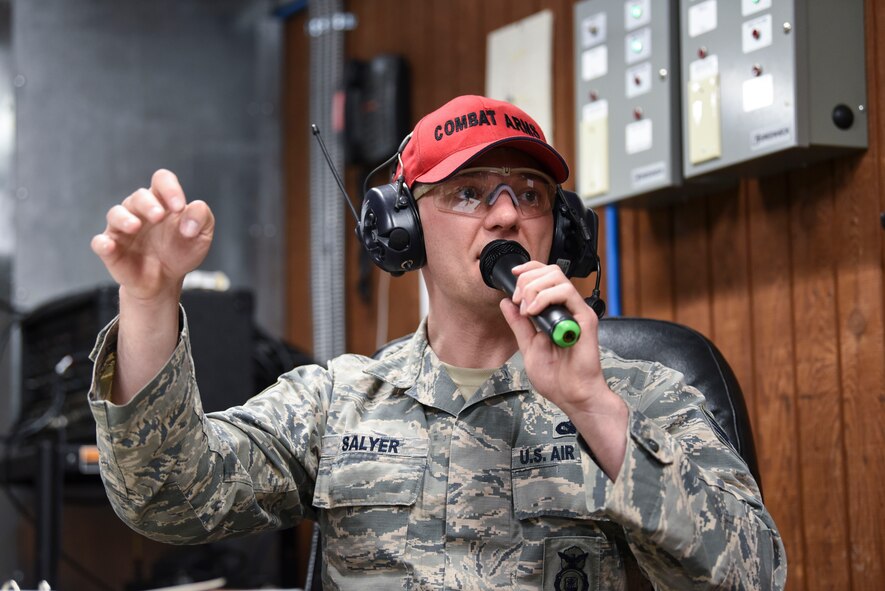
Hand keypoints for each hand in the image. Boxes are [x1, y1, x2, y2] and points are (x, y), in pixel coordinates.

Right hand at [91, 169, 214, 301]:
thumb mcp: (202, 236)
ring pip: (116, 213)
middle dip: (148, 204)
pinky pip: (100, 242)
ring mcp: (122, 228)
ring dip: (124, 218)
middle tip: (158, 216)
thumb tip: (190, 218)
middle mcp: (140, 210)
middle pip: (139, 196)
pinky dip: (102, 243)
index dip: (169, 188)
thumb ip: (202, 219)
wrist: (166, 280)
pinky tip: (109, 245)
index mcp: (162, 201)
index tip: (179, 207)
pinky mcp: (111, 249)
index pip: (162, 180)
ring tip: (135, 227)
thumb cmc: (182, 251)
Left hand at [499, 261, 606, 411]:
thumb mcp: (528, 346)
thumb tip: (506, 303)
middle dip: (527, 280)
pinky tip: (535, 311)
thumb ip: (518, 324)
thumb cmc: (556, 377)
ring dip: (534, 288)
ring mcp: (576, 312)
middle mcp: (567, 309)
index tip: (513, 276)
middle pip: (550, 271)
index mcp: (555, 312)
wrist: (572, 394)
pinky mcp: (585, 318)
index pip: (545, 276)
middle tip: (518, 300)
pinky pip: (567, 294)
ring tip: (526, 309)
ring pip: (558, 278)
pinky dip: (546, 297)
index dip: (528, 269)